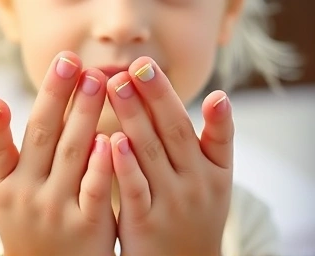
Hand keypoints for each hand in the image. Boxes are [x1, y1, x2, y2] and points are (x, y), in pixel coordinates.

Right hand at [0, 52, 115, 255]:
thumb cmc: (37, 227)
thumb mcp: (16, 196)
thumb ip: (19, 157)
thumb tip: (19, 110)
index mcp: (6, 186)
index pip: (1, 144)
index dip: (1, 116)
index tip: (2, 90)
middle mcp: (26, 195)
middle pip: (43, 135)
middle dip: (56, 95)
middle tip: (72, 60)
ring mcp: (57, 210)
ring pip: (70, 154)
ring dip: (81, 115)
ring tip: (94, 80)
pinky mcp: (87, 226)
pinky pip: (95, 188)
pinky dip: (100, 163)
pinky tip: (109, 137)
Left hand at [107, 57, 233, 255]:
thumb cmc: (196, 215)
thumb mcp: (216, 180)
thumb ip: (216, 140)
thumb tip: (219, 96)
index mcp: (213, 170)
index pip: (196, 125)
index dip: (170, 93)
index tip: (148, 65)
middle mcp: (195, 183)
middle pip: (171, 131)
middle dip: (151, 96)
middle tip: (131, 65)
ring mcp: (171, 203)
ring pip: (150, 153)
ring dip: (134, 117)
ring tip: (116, 85)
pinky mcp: (146, 224)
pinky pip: (135, 190)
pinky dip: (126, 165)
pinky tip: (113, 140)